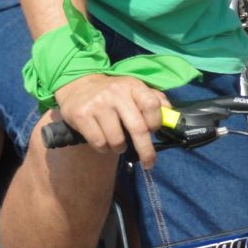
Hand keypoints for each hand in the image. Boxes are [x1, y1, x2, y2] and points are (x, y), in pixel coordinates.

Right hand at [54, 74, 169, 167]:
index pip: (152, 105)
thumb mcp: (132, 89)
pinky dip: (103, 148)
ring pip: (117, 140)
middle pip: (138, 128)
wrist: (76, 85)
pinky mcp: (81, 115)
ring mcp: (97, 104)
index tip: (153, 130)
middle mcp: (115, 93)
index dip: (156, 122)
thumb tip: (171, 115)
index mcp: (131, 85)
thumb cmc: (111, 92)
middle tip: (149, 163)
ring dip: (119, 148)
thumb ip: (153, 99)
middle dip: (146, 151)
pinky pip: (99, 143)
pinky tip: (102, 139)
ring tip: (116, 141)